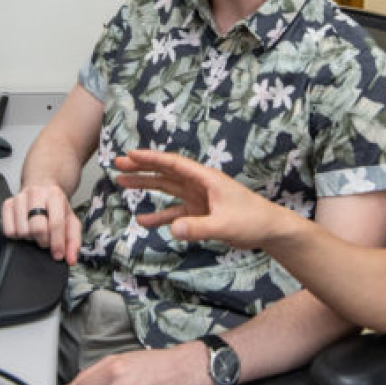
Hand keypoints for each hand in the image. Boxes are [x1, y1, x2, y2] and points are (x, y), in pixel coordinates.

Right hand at [1, 183, 80, 264]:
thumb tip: (71, 259)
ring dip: (30, 238)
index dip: (57, 243)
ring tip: (36, 232)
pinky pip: (8, 231)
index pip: (56, 224)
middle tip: (46, 239)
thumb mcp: (71, 221)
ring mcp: (19, 198)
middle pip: (37, 228)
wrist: (42, 187)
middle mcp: (36, 194)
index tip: (58, 254)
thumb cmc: (56, 206)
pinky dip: (17, 236)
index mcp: (55, 196)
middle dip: (43, 241)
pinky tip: (25, 229)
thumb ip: (74, 241)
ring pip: (22, 231)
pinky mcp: (7, 204)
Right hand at [113, 149, 294, 247]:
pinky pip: (174, 212)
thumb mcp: (224, 224)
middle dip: (141, 167)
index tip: (130, 154)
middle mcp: (199, 185)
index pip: (173, 164)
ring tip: (122, 183)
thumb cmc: (252, 220)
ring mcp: (199, 198)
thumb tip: (172, 229)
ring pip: (166, 189)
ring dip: (146, 186)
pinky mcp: (200, 214)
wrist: (268, 230)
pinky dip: (159, 215)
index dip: (151, 158)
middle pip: (165, 172)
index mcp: (206, 178)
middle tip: (117, 164)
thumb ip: (199, 228)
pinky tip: (143, 219)